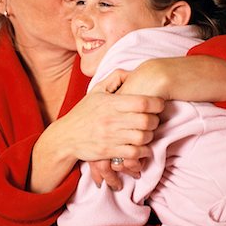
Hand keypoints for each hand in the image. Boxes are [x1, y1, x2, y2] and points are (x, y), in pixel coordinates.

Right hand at [31, 91, 162, 192]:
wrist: (66, 137)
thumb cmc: (84, 112)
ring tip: (148, 133)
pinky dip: (142, 152)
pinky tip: (142, 147)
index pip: (142, 102)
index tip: (159, 104)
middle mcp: (111, 120)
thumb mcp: (96, 91)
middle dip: (155, 121)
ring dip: (150, 136)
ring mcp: (110, 137)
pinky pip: (133, 153)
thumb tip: (132, 72)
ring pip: (142, 138)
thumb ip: (114, 78)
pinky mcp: (108, 152)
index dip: (157, 103)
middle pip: (146, 121)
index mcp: (110, 103)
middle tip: (155, 120)